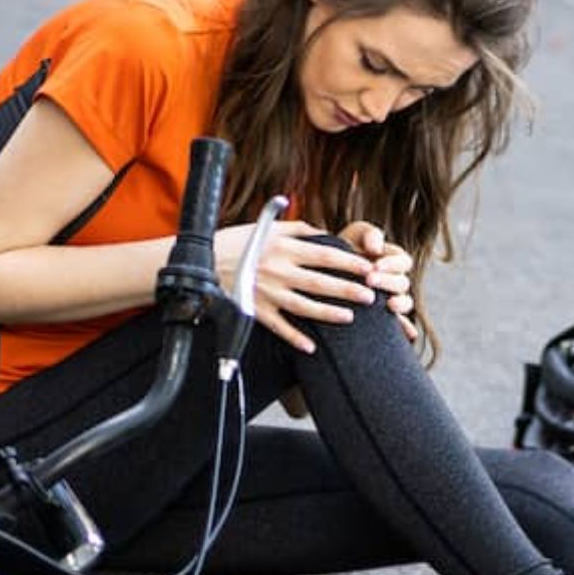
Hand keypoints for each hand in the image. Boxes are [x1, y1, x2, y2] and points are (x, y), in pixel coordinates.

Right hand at [214, 220, 377, 353]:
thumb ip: (299, 230)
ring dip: (328, 313)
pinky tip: (311, 347)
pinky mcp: (255, 310)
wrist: (203, 261)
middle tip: (370, 296)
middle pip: (319, 282)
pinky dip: (294, 338)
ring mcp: (266, 292)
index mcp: (282, 247)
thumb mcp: (268, 228)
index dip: (348, 262)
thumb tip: (326, 234)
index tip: (368, 267)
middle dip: (347, 289)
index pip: (324, 254)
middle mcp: (276, 270)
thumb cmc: (237, 242)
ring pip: (303, 306)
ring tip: (349, 318)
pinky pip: (278, 327)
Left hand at [338, 220, 418, 342]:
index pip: (403, 261)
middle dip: (388, 281)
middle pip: (402, 282)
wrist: (324, 271)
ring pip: (405, 302)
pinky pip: (400, 324)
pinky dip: (405, 329)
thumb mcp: (355, 235)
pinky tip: (409, 335)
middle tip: (370, 281)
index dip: (392, 263)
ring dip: (400, 303)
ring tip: (389, 304)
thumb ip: (370, 234)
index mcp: (392, 259)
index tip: (375, 265)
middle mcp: (395, 280)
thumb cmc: (343, 247)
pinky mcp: (383, 316)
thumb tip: (376, 247)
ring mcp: (390, 298)